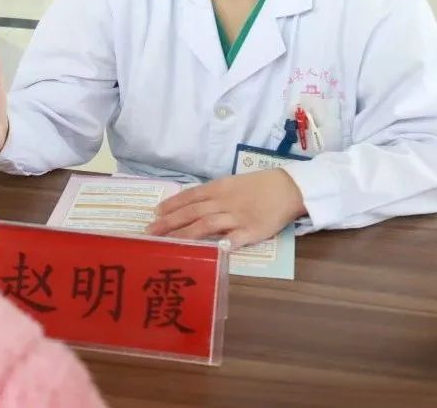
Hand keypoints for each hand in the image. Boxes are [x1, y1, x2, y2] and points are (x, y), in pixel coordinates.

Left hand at [146, 170, 305, 249]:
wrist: (287, 187)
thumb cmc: (256, 186)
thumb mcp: (230, 184)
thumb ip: (211, 195)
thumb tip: (189, 204)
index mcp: (218, 189)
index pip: (189, 197)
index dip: (171, 205)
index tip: (155, 214)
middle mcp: (223, 202)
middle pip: (192, 212)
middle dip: (169, 222)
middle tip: (150, 231)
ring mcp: (237, 217)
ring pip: (206, 225)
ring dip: (186, 235)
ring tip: (168, 243)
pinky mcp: (252, 231)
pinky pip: (235, 239)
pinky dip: (222, 245)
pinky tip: (209, 252)